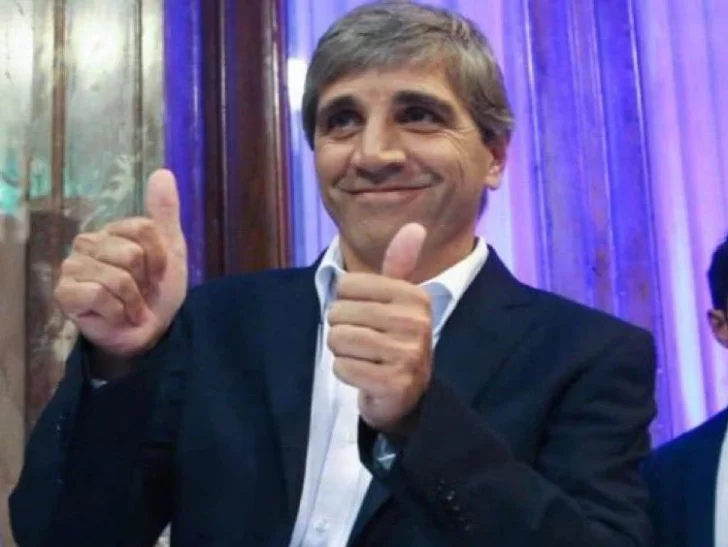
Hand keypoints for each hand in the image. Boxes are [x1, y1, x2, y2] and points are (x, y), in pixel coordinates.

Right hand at [54, 169, 187, 358]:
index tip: (158, 274)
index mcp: (112, 231)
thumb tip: (163, 172)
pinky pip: (100, 293)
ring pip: (118, 275)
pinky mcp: (65, 293)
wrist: (150, 332)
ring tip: (129, 306)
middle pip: (132, 252)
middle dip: (146, 280)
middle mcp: (87, 243)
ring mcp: (72, 268)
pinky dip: (117, 310)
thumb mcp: (170, 250)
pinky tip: (114, 315)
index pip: (145, 229)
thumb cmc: (157, 291)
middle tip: (141, 293)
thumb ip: (165, 213)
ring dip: (134, 299)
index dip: (160, 257)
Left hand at [328, 223, 430, 435]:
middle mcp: (415, 323)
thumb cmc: (396, 338)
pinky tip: (365, 374)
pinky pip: (342, 368)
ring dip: (342, 351)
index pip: (346, 285)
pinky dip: (346, 372)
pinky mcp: (393, 382)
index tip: (367, 315)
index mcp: (414, 296)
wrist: (411, 392)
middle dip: (342, 328)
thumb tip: (415, 226)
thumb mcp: (400, 299)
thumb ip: (400, 263)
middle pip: (339, 312)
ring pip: (338, 339)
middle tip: (364, 340)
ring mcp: (407, 355)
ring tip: (363, 356)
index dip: (346, 301)